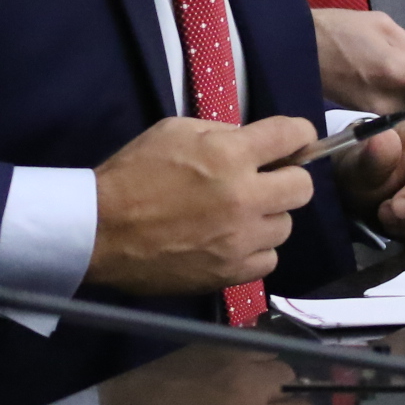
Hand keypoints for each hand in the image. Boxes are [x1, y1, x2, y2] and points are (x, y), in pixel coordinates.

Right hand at [88, 116, 314, 295]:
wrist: (101, 231)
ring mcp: (241, 240)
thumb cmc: (133, 174)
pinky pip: (268, 259)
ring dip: (267, 217)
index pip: (294, 135)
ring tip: (238, 216)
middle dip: (286, 179)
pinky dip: (254, 249)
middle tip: (263, 181)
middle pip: (302, 187)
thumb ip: (220, 133)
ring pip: (285, 226)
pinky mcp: (232, 273)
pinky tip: (231, 242)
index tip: (292, 141)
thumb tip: (252, 143)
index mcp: (230, 156)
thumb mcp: (173, 131)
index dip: (298, 135)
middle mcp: (246, 198)